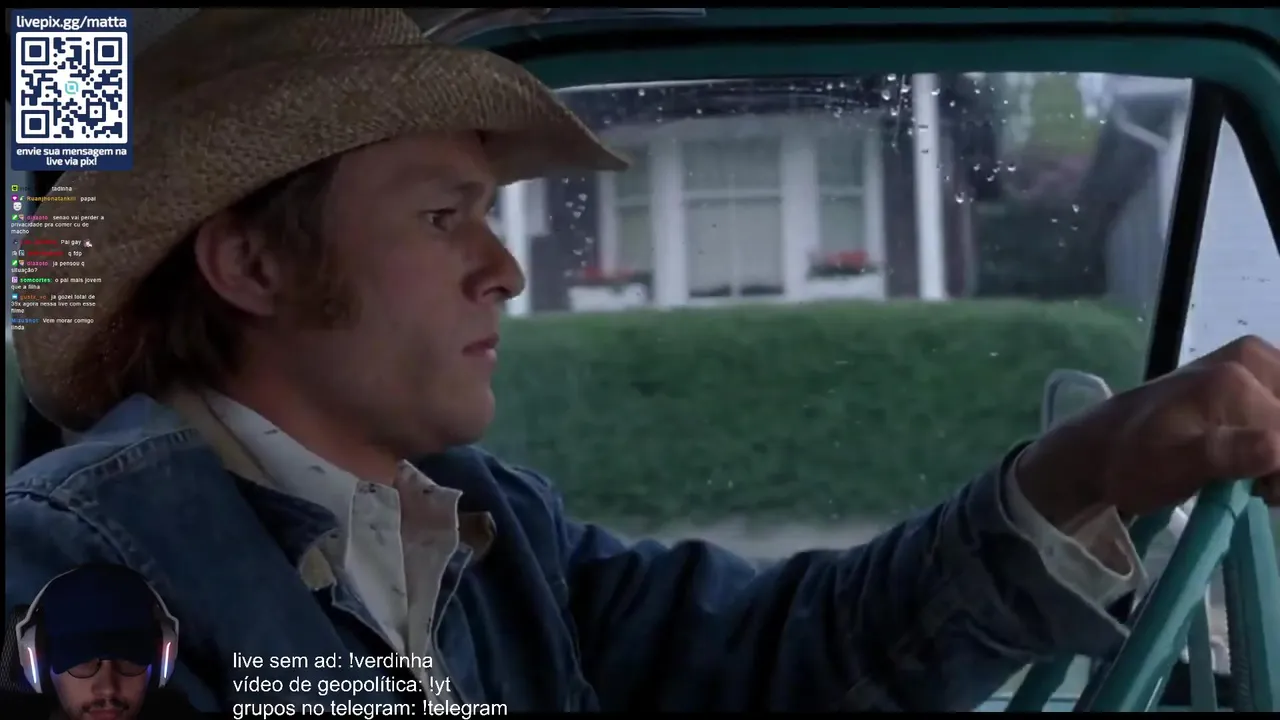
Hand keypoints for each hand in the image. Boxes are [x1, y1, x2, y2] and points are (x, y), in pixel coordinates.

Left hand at [1016, 335, 1279, 525]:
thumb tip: (1278, 447)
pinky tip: (1256, 456)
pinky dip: (1274, 435)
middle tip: (1260, 487)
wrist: (1099, 445)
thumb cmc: (1132, 461)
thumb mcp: (1173, 466)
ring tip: (1256, 475)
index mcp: (1235, 378)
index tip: (1264, 495)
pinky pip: (1279, 403)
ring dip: (1279, 447)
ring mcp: (1247, 360)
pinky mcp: (1244, 371)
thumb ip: (1227, 454)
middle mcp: (1248, 359)